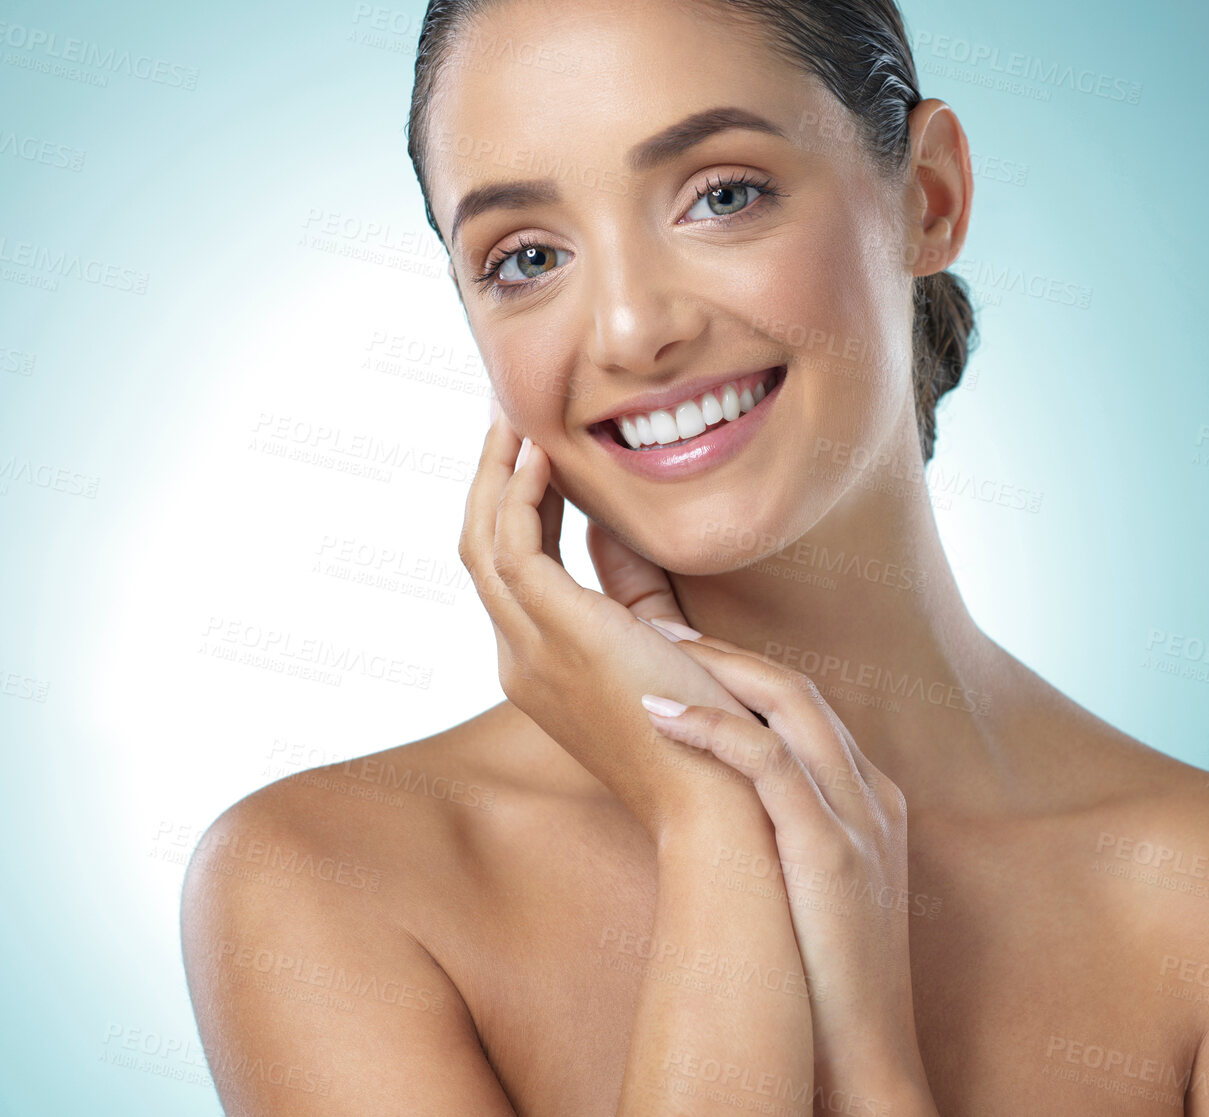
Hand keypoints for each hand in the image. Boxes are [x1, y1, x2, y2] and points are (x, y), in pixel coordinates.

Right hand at [461, 400, 765, 840]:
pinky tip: (545, 457)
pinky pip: (516, 548)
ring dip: (496, 473)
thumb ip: (633, 588)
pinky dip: (522, 496)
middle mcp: (520, 659)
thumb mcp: (660, 643)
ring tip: (514, 416)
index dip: (513, 503)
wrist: (717, 802)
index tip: (529, 451)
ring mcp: (530, 651)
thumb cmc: (705, 731)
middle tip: (504, 416)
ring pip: (483, 542)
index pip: (508, 567)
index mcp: (539, 664)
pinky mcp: (560, 637)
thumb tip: (613, 526)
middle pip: (480, 547)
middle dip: (490, 478)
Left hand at [639, 641, 934, 1106]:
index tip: (689, 652)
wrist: (866, 1067)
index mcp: (874, 804)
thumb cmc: (825, 986)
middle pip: (800, 691)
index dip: (747, 673)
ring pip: (790, 707)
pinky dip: (714, 727)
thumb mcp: (814, 894)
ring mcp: (859, 821)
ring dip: (718, 668)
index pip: (810, 710)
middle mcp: (875, 798)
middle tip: (662, 627)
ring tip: (654, 649)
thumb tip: (722, 811)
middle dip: (729, 652)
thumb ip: (788, 839)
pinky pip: (770, 762)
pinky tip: (661, 712)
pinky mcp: (831, 852)